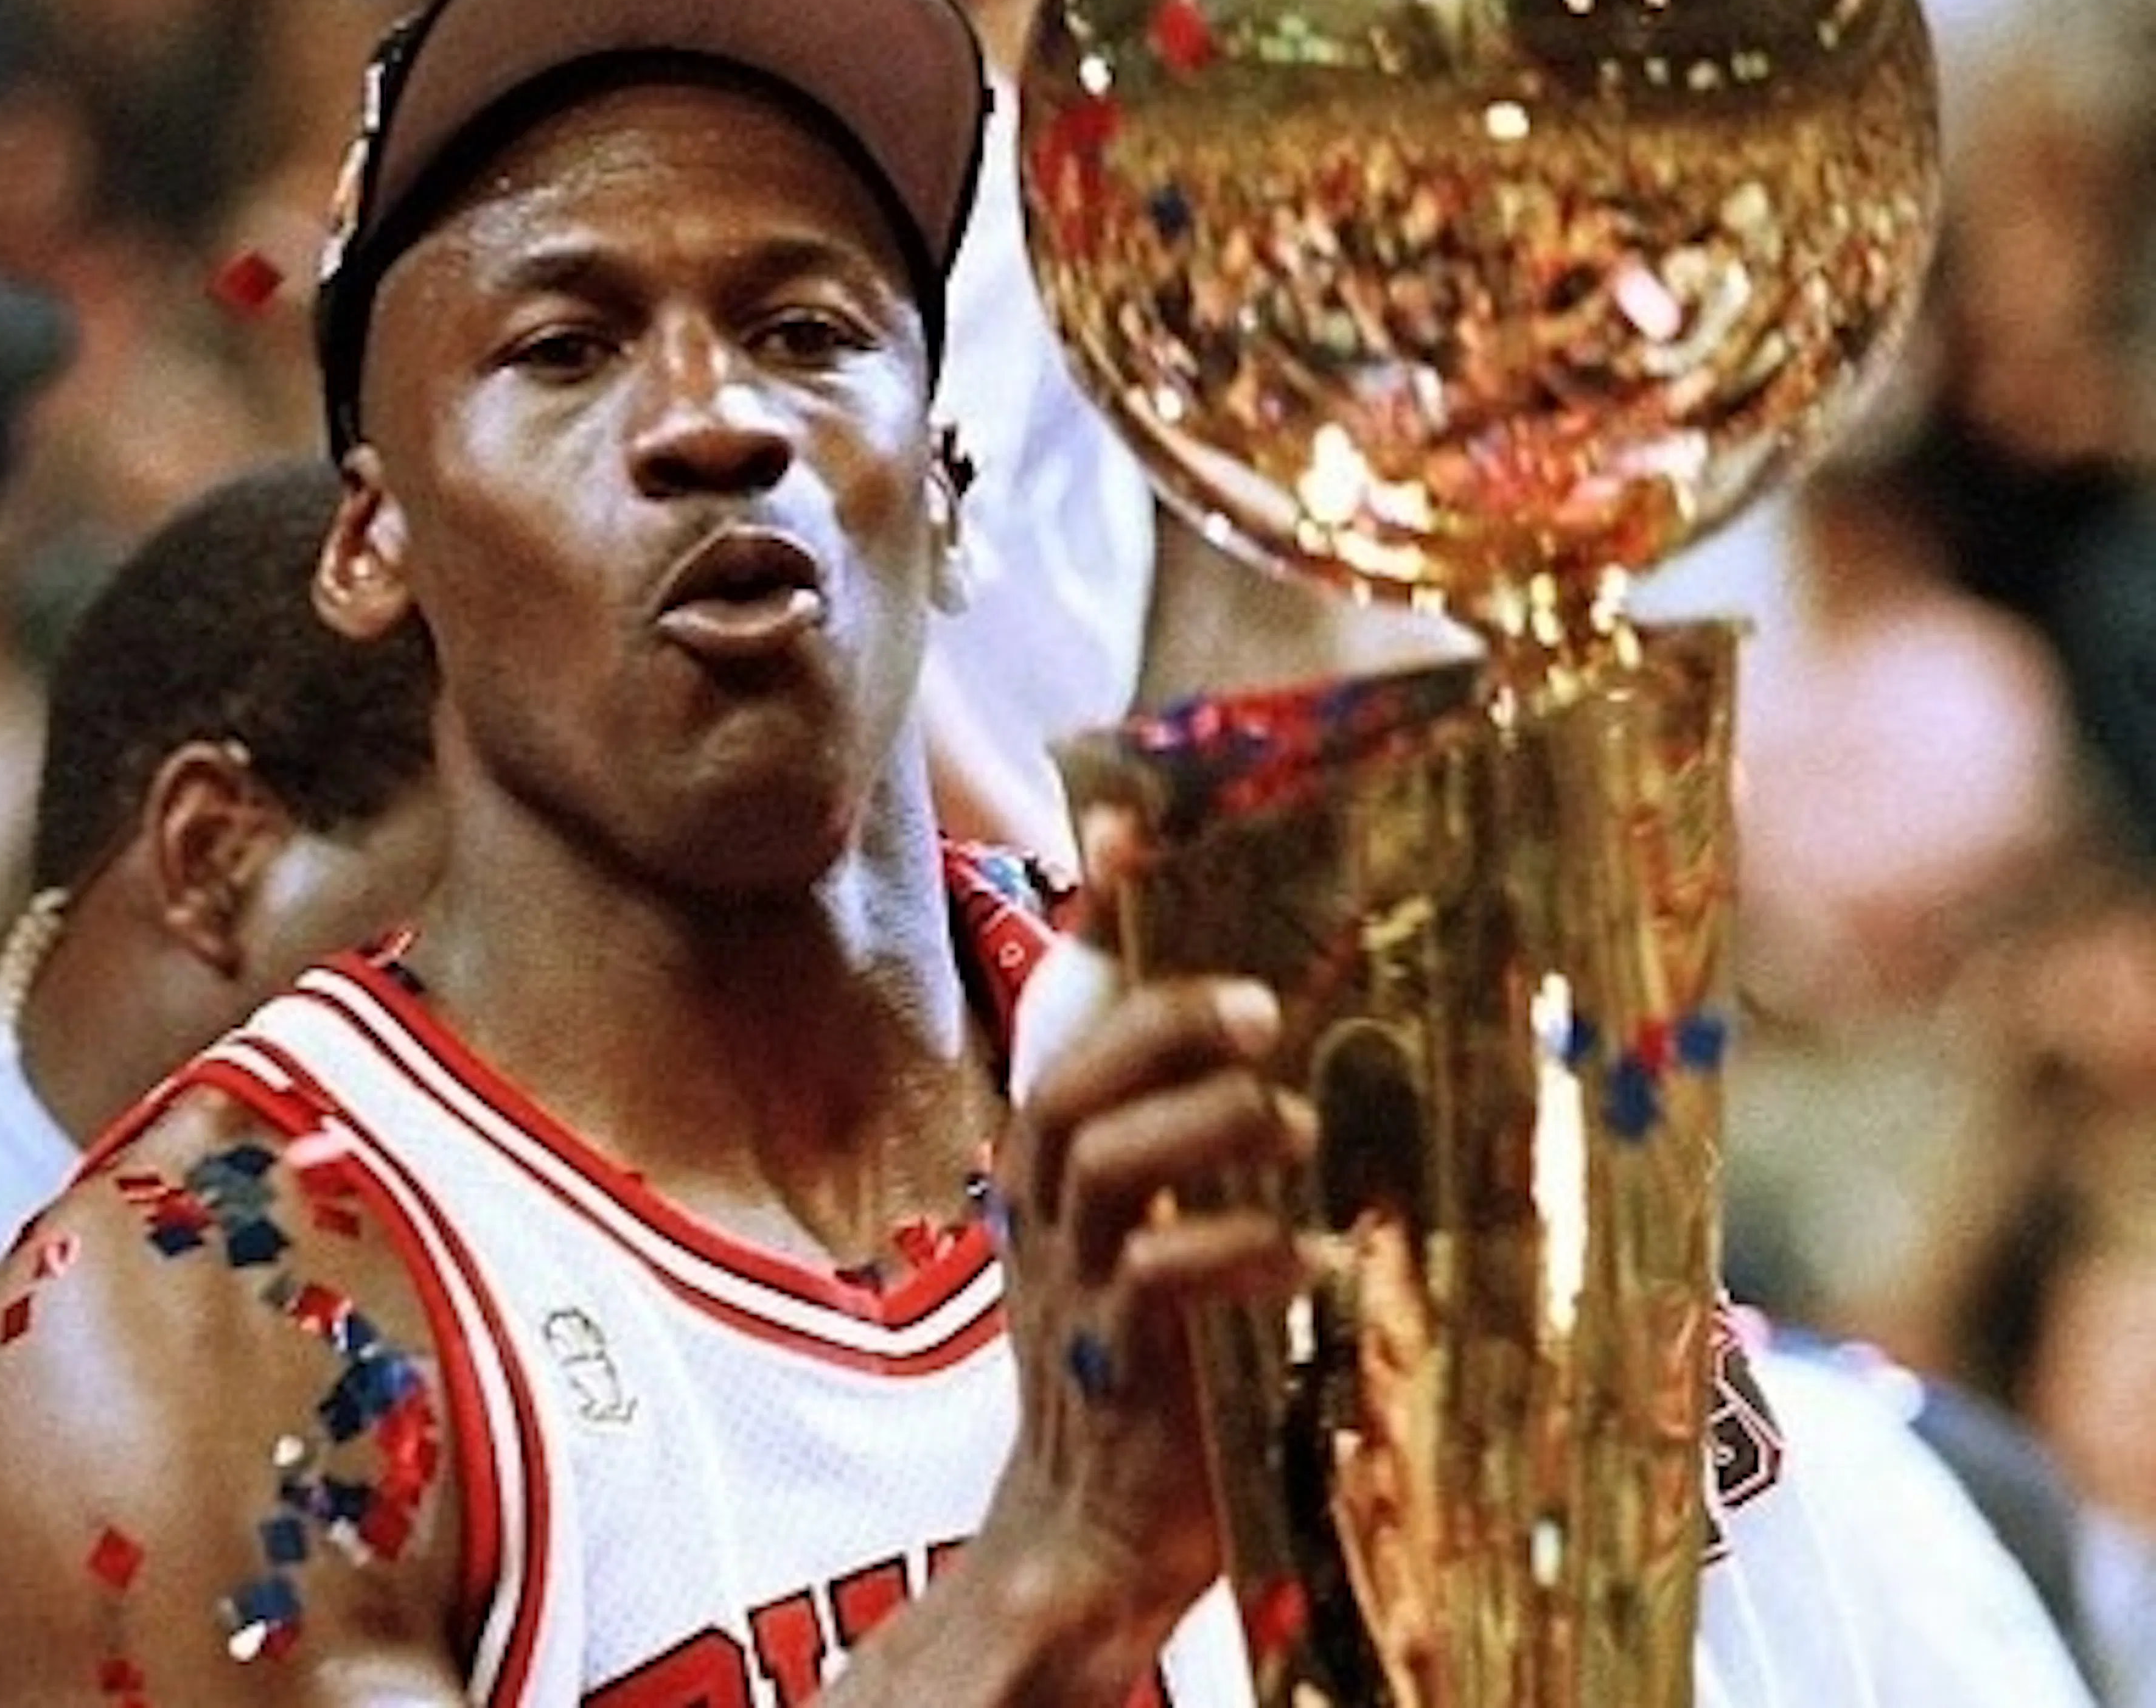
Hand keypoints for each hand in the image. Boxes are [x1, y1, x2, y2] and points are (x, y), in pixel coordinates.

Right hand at [980, 957, 1310, 1678]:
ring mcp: (1073, 1286)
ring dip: (1204, 1129)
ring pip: (1106, 1169)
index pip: (1063, 1019)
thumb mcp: (1157, 1227)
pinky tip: (1306, 1258)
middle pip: (1073, 1085)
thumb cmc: (1145, 1358)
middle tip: (1261, 1004)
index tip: (1125, 822)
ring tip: (1291, 1125)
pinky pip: (1159, 1283)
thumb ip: (1196, 1134)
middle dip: (1159, 1026)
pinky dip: (1236, 1252)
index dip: (1092, 923)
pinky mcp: (1119, 1365)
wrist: (1090, 1530)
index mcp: (1054, 1160)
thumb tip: (1295, 1035)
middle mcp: (1047, 1208)